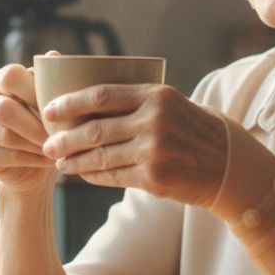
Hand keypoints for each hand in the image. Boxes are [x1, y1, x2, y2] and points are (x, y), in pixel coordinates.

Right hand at [0, 63, 55, 194]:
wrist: (33, 162)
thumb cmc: (43, 123)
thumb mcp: (49, 99)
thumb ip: (49, 79)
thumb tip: (53, 54)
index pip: (10, 76)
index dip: (34, 91)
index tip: (58, 107)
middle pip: (5, 109)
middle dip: (35, 125)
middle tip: (59, 136)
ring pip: (7, 136)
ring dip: (35, 144)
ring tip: (57, 148)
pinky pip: (7, 155)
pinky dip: (32, 159)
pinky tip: (47, 159)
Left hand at [40, 83, 227, 206]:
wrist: (227, 164)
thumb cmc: (191, 129)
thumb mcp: (169, 103)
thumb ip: (134, 100)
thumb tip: (84, 102)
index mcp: (155, 95)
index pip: (101, 95)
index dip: (70, 103)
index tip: (49, 110)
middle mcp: (154, 121)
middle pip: (95, 129)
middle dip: (65, 138)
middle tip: (47, 144)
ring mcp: (154, 151)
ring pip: (100, 156)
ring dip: (75, 161)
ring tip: (60, 162)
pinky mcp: (154, 179)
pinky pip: (113, 177)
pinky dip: (93, 176)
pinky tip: (83, 174)